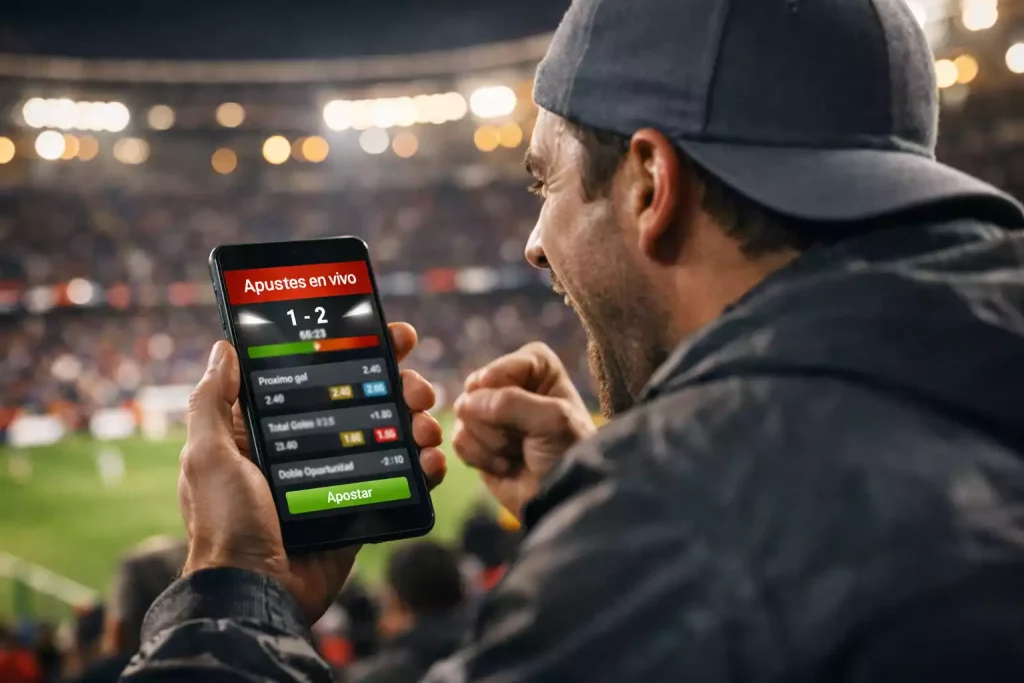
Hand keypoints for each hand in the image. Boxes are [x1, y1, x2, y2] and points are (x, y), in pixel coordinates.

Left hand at [178, 323, 445, 624]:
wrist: (256, 593)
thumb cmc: (224, 524)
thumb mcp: (207, 456)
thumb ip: (212, 402)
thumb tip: (224, 348)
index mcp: (268, 429)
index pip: (317, 375)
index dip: (353, 350)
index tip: (389, 333)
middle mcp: (307, 447)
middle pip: (364, 400)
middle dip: (399, 385)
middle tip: (418, 388)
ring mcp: (338, 477)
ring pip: (389, 435)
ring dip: (417, 423)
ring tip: (426, 426)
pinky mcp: (361, 508)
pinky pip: (401, 480)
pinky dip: (423, 467)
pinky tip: (431, 461)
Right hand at [452, 342, 594, 519]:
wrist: (560, 498)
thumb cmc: (568, 453)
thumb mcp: (551, 420)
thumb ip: (509, 403)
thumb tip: (465, 404)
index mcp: (537, 367)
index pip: (501, 366)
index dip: (505, 392)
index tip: (527, 409)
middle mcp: (511, 383)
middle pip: (476, 389)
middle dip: (496, 421)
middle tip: (523, 436)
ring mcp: (491, 412)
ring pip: (464, 414)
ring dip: (491, 442)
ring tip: (517, 452)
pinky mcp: (476, 440)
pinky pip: (459, 439)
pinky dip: (480, 457)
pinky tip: (504, 465)